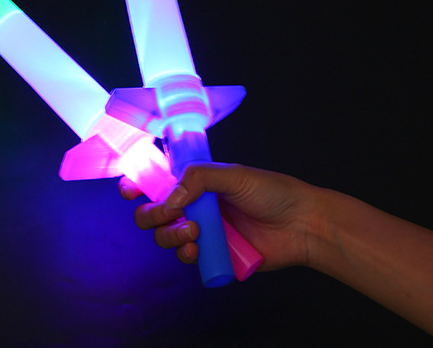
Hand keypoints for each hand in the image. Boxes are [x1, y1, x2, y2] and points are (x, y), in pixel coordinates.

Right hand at [119, 162, 320, 271]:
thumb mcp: (233, 174)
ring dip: (169, 235)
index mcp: (196, 181)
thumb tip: (171, 196)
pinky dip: (184, 253)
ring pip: (165, 236)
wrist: (302, 224)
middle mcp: (194, 205)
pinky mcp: (213, 255)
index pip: (157, 180)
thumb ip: (198, 177)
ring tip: (192, 232)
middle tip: (166, 214)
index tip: (130, 189)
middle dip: (150, 213)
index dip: (138, 184)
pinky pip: (185, 257)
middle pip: (153, 211)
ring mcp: (202, 231)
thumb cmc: (272, 192)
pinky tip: (195, 249)